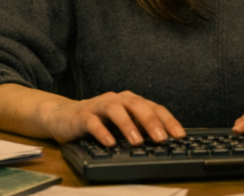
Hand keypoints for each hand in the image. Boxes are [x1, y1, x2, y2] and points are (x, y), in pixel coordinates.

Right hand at [43, 90, 185, 146]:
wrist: (65, 117)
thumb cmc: (100, 121)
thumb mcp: (123, 124)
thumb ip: (140, 129)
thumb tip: (163, 143)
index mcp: (130, 101)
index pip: (153, 107)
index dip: (167, 120)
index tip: (179, 135)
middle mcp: (116, 100)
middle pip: (136, 105)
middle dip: (150, 121)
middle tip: (161, 138)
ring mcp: (99, 106)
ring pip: (115, 110)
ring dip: (127, 125)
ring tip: (137, 141)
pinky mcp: (82, 116)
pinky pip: (93, 122)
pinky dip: (102, 132)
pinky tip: (109, 143)